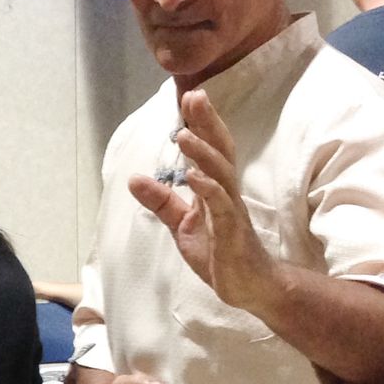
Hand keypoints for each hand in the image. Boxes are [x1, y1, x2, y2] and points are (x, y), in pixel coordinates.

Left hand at [128, 90, 280, 314]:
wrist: (250, 287)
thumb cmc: (221, 253)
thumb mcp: (183, 225)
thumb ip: (162, 201)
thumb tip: (134, 178)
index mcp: (215, 189)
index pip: (209, 149)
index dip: (200, 124)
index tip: (188, 96)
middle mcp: (226, 194)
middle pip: (220, 151)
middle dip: (207, 123)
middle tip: (195, 95)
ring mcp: (231, 212)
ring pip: (220, 174)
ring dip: (202, 153)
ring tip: (182, 135)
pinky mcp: (232, 232)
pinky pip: (221, 207)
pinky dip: (208, 190)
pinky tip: (193, 177)